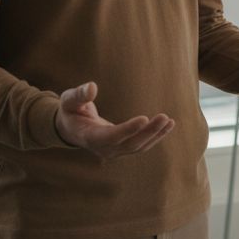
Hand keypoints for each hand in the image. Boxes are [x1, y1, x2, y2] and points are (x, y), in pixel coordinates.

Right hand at [54, 81, 173, 158]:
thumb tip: (92, 87)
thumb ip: (79, 95)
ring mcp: (114, 151)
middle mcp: (103, 148)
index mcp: (89, 137)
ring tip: (169, 121)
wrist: (71, 129)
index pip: (111, 136)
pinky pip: (141, 145)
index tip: (144, 118)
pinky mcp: (123, 148)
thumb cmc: (70, 111)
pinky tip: (168, 125)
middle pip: (129, 144)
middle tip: (165, 117)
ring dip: (155, 135)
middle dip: (148, 132)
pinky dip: (155, 137)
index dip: (127, 129)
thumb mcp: (69, 101)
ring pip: (138, 146)